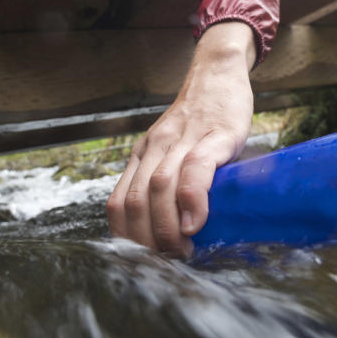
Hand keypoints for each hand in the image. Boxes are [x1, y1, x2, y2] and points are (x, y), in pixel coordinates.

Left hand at [107, 21, 256, 256]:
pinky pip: (194, 170)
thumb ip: (169, 181)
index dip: (128, 238)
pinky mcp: (213, 136)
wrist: (217, 74)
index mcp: (141, 156)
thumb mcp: (174, 149)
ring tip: (183, 251)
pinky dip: (191, 201)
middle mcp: (154, 149)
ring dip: (167, 228)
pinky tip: (196, 223)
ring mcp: (181, 141)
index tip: (146, 261)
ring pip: (158, 189)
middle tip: (167, 263)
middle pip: (135, 202)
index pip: (119, 204)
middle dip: (147, 241)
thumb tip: (173, 229)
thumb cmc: (200, 118)